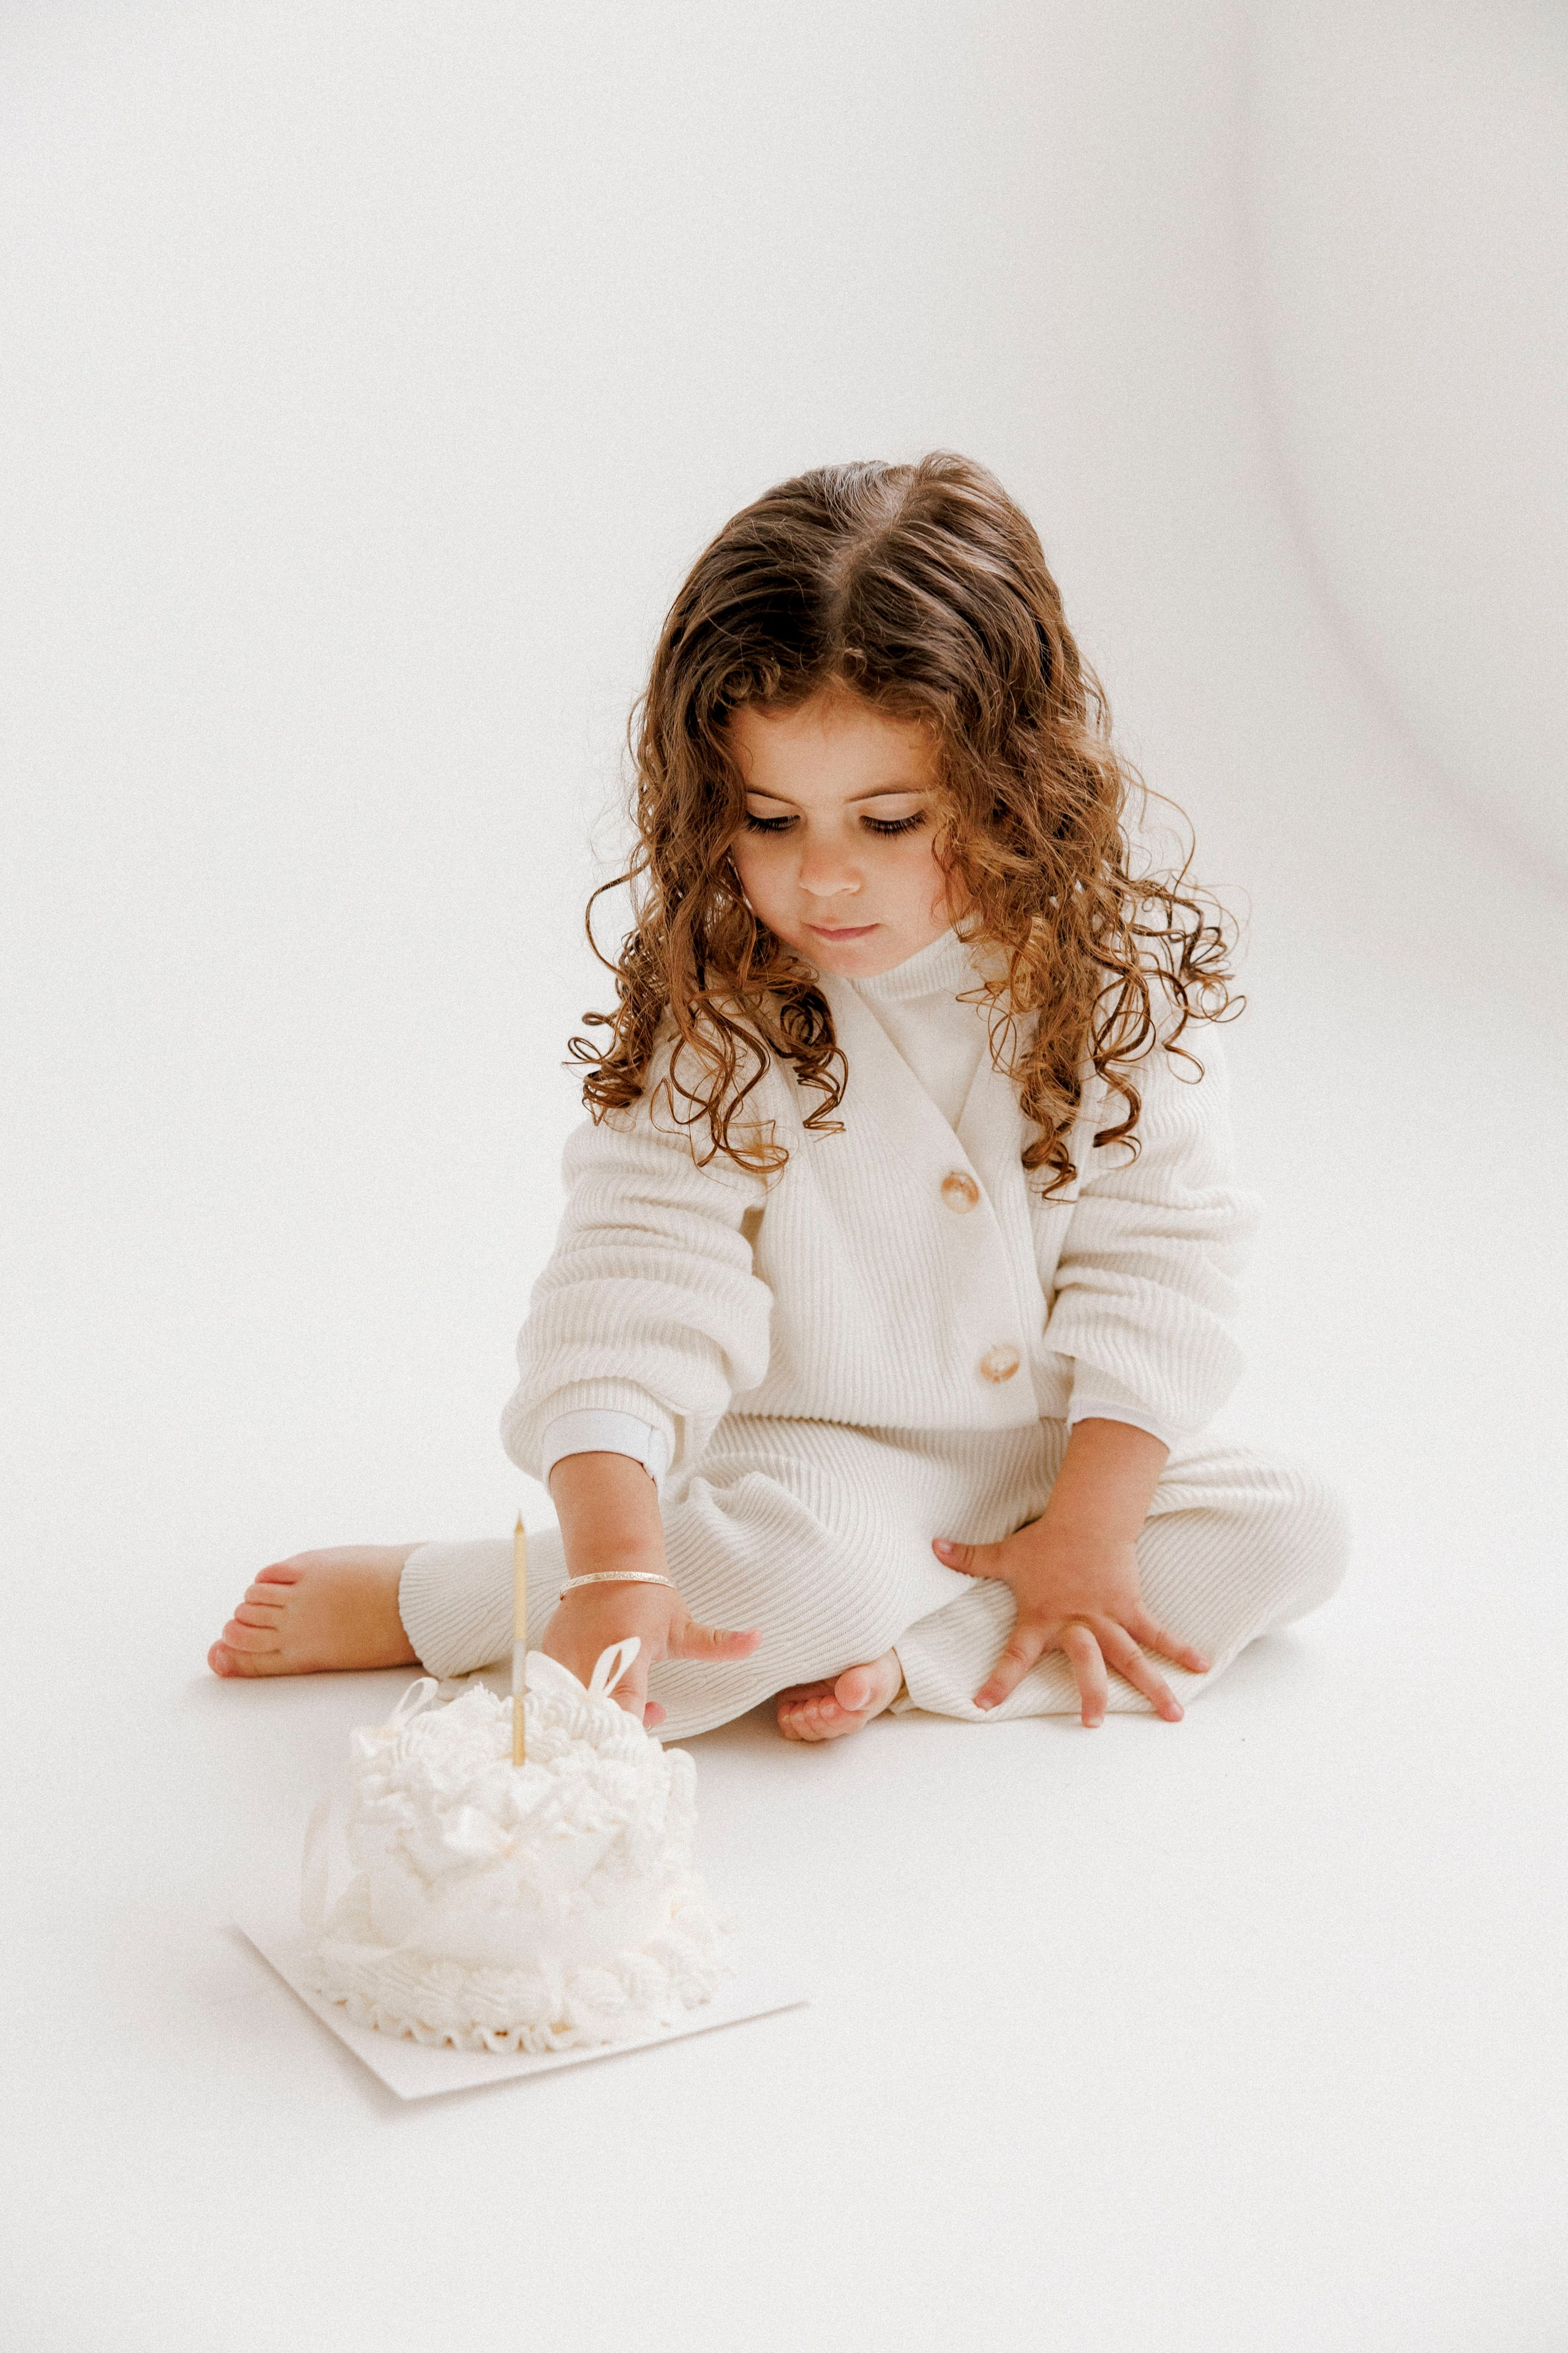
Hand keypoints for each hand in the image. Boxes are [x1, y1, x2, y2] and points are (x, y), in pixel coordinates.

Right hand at [539, 1577, 759, 1727]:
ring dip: (600, 1717)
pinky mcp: (549, 1656)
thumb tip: (758, 1639)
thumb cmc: (651, 1600)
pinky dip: (578, 1703)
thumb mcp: (683, 1627)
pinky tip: (604, 1696)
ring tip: (635, 1704)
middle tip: (651, 1717)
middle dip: (621, 1729)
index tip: (653, 1731)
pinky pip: (557, 1695)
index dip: (635, 1729)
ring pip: (573, 1708)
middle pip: (596, 1715)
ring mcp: (564, 1657)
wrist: (611, 1566)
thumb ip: (718, 1644)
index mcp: (625, 1651)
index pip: (624, 1706)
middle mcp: (589, 1656)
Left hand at [932, 1522, 1208, 1724]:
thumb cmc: (1044, 1541)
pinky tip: (1202, 1666)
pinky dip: (1180, 1648)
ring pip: (1130, 1657)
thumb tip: (933, 1546)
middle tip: (1092, 1722)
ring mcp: (1107, 1618)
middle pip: (1085, 1662)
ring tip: (1174, 1715)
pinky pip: (1157, 1632)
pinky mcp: (1131, 1607)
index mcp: (1040, 1618)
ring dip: (1152, 1685)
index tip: (984, 1704)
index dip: (998, 1679)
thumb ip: (969, 1558)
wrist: (1086, 1518)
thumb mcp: (1005, 1554)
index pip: (1014, 1655)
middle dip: (1090, 1692)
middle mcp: (1075, 1624)